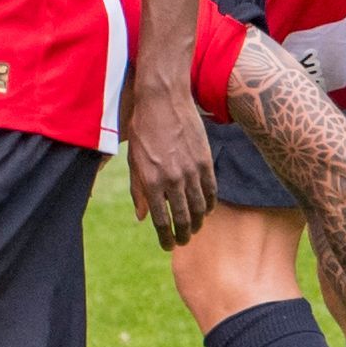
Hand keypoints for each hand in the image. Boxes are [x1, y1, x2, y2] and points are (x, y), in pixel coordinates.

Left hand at [123, 76, 217, 246]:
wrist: (163, 100)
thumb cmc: (142, 130)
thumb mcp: (133, 161)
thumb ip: (137, 191)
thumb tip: (141, 218)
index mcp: (151, 181)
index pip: (161, 220)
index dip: (165, 237)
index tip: (166, 245)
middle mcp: (173, 179)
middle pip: (183, 218)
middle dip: (183, 234)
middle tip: (182, 242)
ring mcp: (192, 171)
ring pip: (199, 207)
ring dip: (197, 222)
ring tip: (193, 229)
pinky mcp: (206, 161)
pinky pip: (211, 190)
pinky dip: (209, 204)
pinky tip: (206, 210)